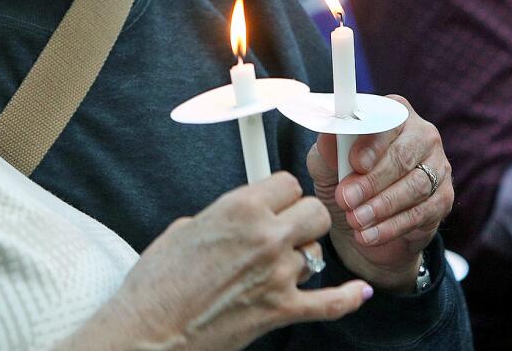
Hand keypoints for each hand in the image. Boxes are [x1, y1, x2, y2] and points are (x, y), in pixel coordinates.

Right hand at [60, 173, 371, 350]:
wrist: (152, 329)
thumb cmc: (158, 282)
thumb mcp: (184, 229)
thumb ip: (220, 217)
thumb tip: (235, 219)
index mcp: (238, 209)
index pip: (286, 183)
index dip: (280, 192)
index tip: (275, 198)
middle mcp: (265, 237)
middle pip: (314, 211)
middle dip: (301, 216)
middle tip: (285, 225)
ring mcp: (278, 275)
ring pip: (317, 253)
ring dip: (303, 255)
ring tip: (282, 263)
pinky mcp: (282, 310)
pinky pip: (331, 303)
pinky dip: (349, 298)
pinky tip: (359, 292)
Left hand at [308, 95, 453, 292]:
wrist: (360, 218)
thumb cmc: (343, 178)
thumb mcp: (326, 163)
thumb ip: (327, 149)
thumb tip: (328, 135)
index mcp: (393, 113)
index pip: (388, 122)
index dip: (372, 144)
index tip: (354, 163)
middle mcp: (422, 135)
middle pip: (403, 156)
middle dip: (372, 181)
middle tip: (346, 199)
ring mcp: (438, 166)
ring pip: (415, 186)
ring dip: (382, 206)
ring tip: (355, 219)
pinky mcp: (443, 198)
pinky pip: (422, 213)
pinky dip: (393, 226)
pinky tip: (369, 235)